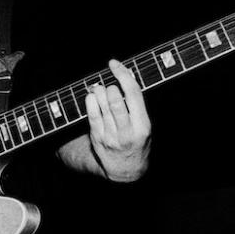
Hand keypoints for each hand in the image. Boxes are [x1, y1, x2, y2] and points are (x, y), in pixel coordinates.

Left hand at [81, 59, 151, 180]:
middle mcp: (127, 131)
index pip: (133, 94)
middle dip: (110, 86)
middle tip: (109, 85)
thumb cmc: (136, 141)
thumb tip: (125, 75)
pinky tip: (92, 96)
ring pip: (102, 106)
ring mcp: (111, 136)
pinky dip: (90, 101)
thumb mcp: (144, 125)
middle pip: (115, 100)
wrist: (125, 170)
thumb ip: (136, 104)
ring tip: (99, 88)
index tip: (114, 64)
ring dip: (98, 91)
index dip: (123, 75)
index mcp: (143, 125)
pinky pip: (91, 115)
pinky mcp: (97, 138)